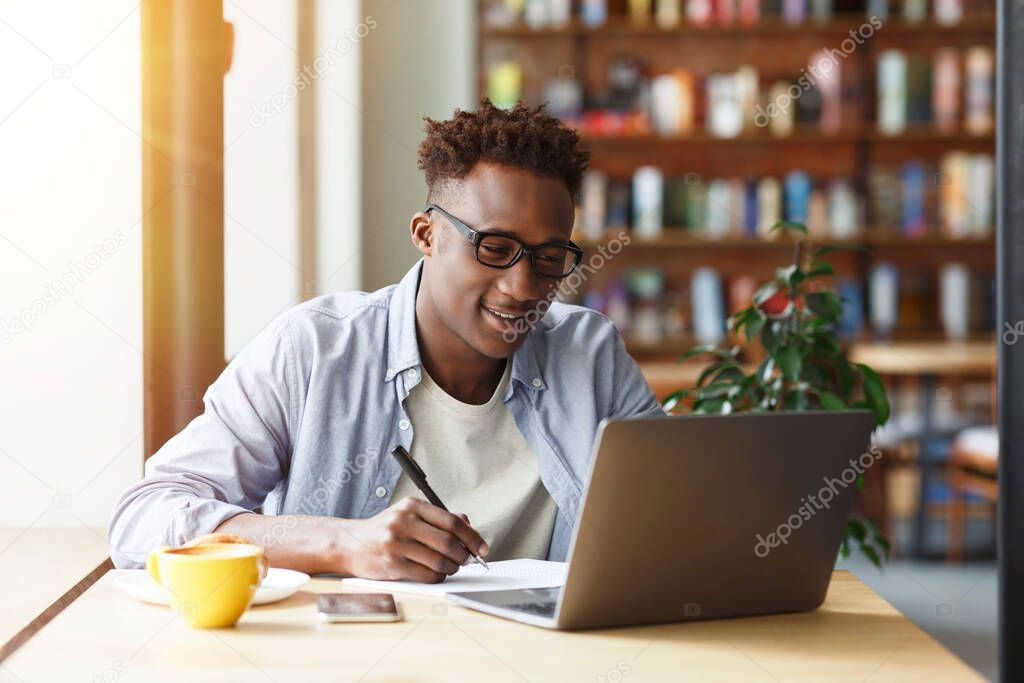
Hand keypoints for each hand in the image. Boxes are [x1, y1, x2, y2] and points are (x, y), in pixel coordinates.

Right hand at [337, 497, 488, 582]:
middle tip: (466, 560)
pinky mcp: (392, 564)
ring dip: (451, 568)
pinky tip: (436, 573)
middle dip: (464, 555)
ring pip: (439, 561)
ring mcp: (397, 543)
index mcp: (412, 506)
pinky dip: (438, 576)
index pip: (452, 521)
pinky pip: (426, 574)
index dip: (472, 537)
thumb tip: (469, 527)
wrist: (349, 543)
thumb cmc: (384, 530)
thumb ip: (438, 518)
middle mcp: (404, 522)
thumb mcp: (409, 514)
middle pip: (448, 542)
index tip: (481, 548)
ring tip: (450, 567)